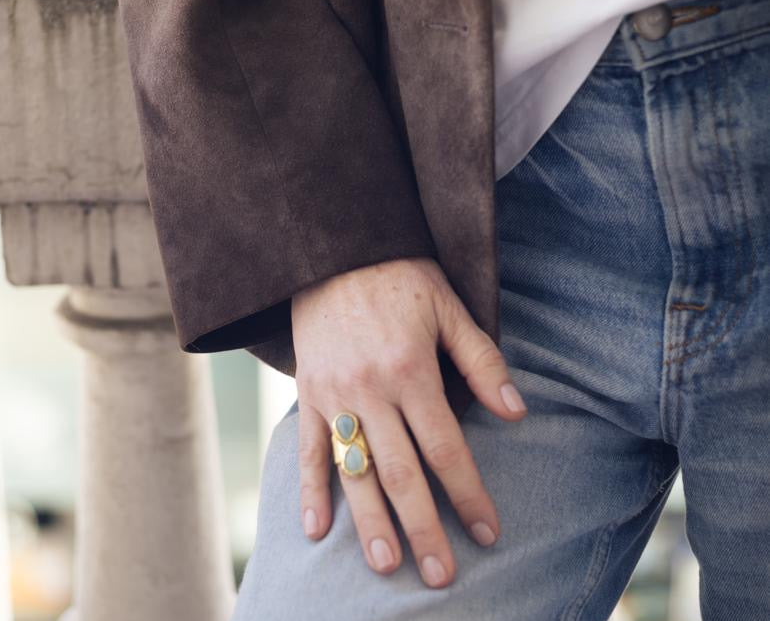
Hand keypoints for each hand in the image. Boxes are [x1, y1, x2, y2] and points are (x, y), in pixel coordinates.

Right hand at [290, 256, 526, 588]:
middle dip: (424, 528)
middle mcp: (370, 389)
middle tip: (441, 575)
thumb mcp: (448, 307)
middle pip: (401, 472)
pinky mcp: (307, 391)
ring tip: (388, 564)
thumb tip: (517, 412)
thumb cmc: (400, 275)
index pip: (445, 448)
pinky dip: (309, 490)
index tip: (488, 532)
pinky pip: (308, 447)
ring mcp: (333, 393)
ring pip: (354, 470)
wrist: (334, 247)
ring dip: (371, 522)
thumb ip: (481, 361)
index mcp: (411, 370)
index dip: (468, 494)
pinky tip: (317, 531)